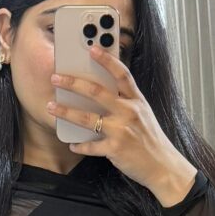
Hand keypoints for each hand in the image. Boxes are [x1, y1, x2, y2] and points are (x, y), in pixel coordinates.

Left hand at [48, 49, 197, 207]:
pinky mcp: (115, 149)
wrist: (163, 166)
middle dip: (73, 83)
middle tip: (56, 78)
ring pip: (87, 118)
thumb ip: (125, 102)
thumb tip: (100, 93)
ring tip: (51, 107)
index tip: (92, 49)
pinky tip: (72, 144)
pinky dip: (80, 145)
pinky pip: (90, 146)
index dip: (107, 60)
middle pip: (97, 92)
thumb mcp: (143, 114)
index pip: (122, 74)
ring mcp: (121, 130)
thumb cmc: (150, 139)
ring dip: (65, 112)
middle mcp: (129, 112)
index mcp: (137, 100)